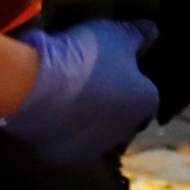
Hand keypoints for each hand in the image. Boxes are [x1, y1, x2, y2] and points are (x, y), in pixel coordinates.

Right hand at [0, 18, 158, 163]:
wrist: (36, 87)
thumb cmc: (85, 58)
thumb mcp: (115, 34)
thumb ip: (138, 34)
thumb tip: (153, 31)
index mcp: (147, 102)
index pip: (146, 90)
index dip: (128, 76)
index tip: (110, 64)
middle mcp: (127, 131)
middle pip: (122, 113)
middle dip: (109, 100)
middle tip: (86, 78)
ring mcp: (95, 148)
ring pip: (95, 131)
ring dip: (86, 118)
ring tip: (63, 95)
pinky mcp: (65, 157)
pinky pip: (66, 140)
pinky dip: (60, 130)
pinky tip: (47, 112)